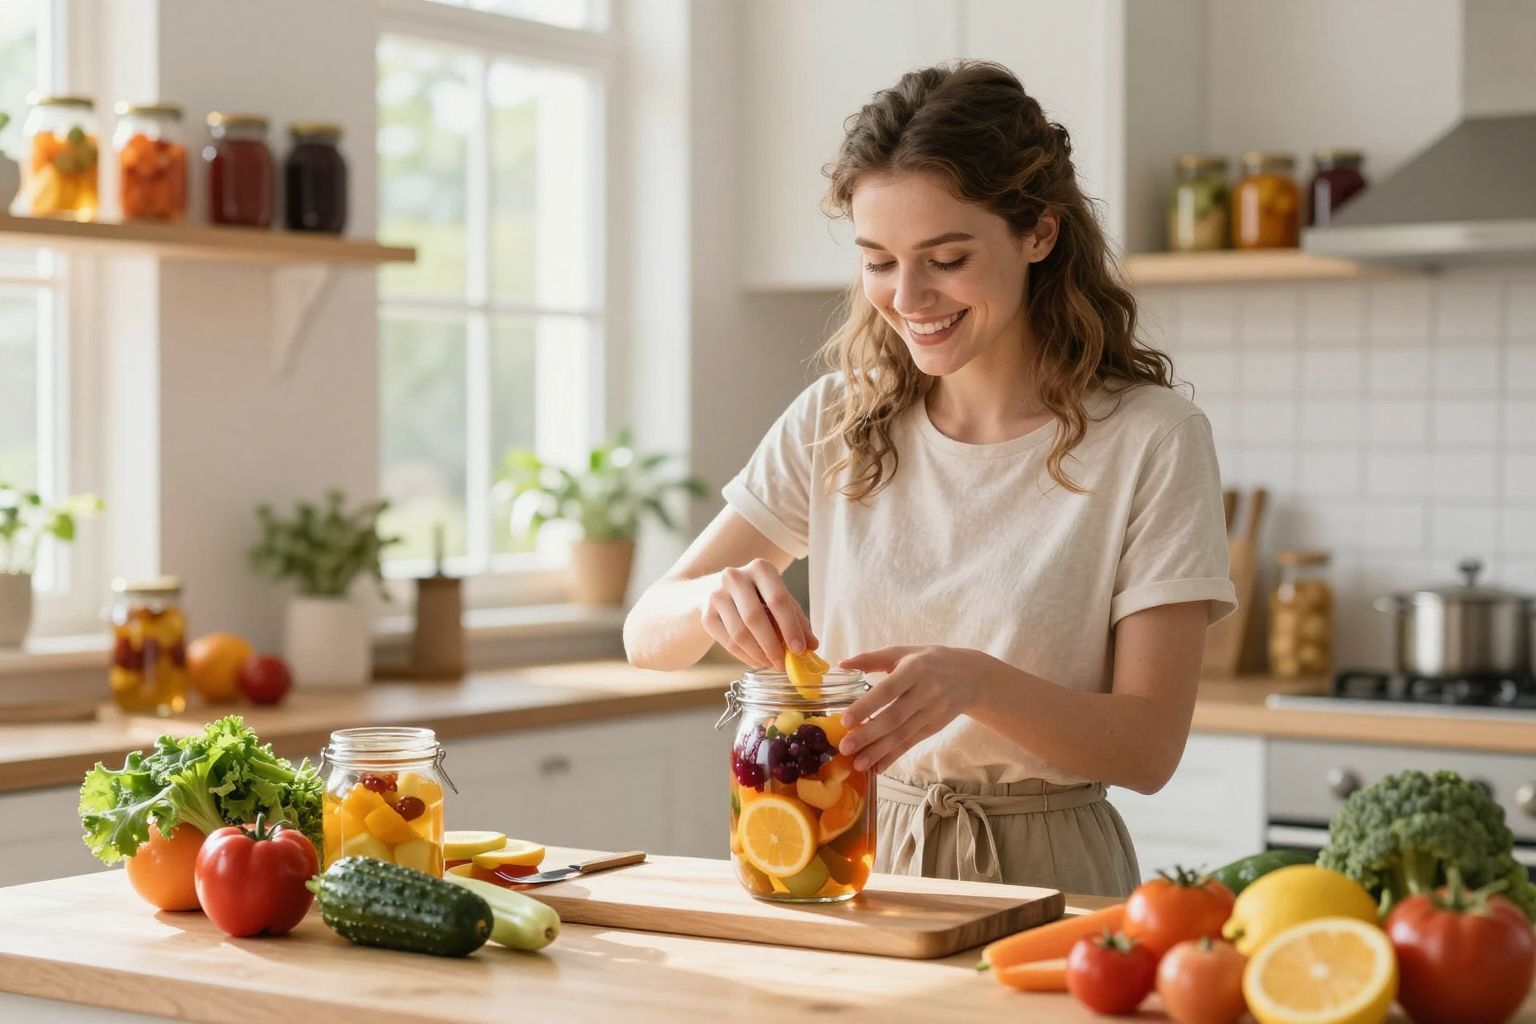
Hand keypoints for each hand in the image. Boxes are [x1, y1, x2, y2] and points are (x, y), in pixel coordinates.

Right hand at [700, 558, 816, 669]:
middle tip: (784, 664)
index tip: (799, 649)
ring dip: (759, 654)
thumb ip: (796, 619)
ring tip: (772, 663)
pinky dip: (745, 656)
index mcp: (760, 568)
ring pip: (740, 634)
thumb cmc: (754, 595)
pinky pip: (728, 643)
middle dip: (773, 646)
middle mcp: (735, 577)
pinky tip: (757, 660)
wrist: (711, 591)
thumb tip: (812, 645)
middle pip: (755, 618)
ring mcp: (716, 595)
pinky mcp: (706, 615)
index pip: (778, 599)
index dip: (790, 627)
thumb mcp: (777, 598)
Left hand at [837, 645, 992, 772]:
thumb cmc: (928, 661)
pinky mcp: (934, 727)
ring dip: (879, 751)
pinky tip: (877, 767)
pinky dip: (893, 756)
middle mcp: (926, 692)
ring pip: (902, 735)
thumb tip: (841, 664)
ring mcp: (932, 712)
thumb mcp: (903, 653)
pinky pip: (911, 743)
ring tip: (858, 764)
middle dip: (868, 735)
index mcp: (914, 669)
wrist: (971, 676)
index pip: (888, 690)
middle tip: (845, 748)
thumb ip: (871, 658)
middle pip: (894, 718)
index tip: (845, 720)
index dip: (867, 706)